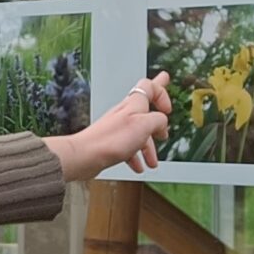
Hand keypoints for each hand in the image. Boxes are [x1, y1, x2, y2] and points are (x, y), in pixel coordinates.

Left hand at [44, 73, 171, 180]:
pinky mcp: (111, 142)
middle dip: (157, 121)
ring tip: (153, 161)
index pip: (149, 86)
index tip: (168, 108)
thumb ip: (159, 120)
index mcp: (134, 104)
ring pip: (138, 134)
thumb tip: (163, 122)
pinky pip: (128, 147)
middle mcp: (125, 113)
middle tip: (165, 119)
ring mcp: (117, 128)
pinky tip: (138, 166)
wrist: (86, 155)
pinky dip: (135, 157)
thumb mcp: (145, 125)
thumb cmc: (112, 139)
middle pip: (145, 111)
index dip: (161, 93)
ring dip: (149, 147)